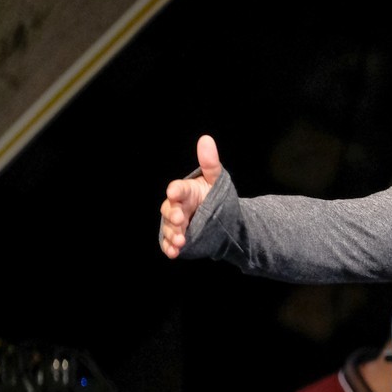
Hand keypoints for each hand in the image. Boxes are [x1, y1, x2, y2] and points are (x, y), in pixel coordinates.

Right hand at [158, 134, 223, 256]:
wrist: (222, 218)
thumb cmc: (213, 195)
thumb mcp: (215, 180)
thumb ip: (210, 163)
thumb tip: (206, 139)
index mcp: (185, 191)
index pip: (178, 189)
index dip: (175, 190)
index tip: (174, 191)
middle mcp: (177, 207)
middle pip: (170, 210)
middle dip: (173, 215)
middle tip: (180, 220)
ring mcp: (176, 223)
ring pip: (169, 228)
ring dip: (172, 235)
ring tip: (180, 242)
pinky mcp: (177, 237)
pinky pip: (170, 243)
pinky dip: (170, 248)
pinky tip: (174, 253)